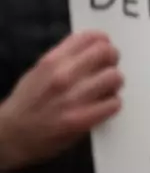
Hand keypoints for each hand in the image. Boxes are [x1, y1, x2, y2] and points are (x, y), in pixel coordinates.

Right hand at [0, 31, 122, 171]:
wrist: (10, 135)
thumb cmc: (26, 103)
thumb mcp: (39, 71)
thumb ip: (65, 58)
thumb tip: (94, 48)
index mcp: (52, 61)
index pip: (90, 37)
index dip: (103, 42)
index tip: (105, 47)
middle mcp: (63, 76)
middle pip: (108, 53)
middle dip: (112, 60)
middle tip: (108, 69)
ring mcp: (73, 98)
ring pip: (115, 77)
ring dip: (114, 84)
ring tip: (105, 90)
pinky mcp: (81, 120)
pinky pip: (114, 103)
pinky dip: (112, 104)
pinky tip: (102, 106)